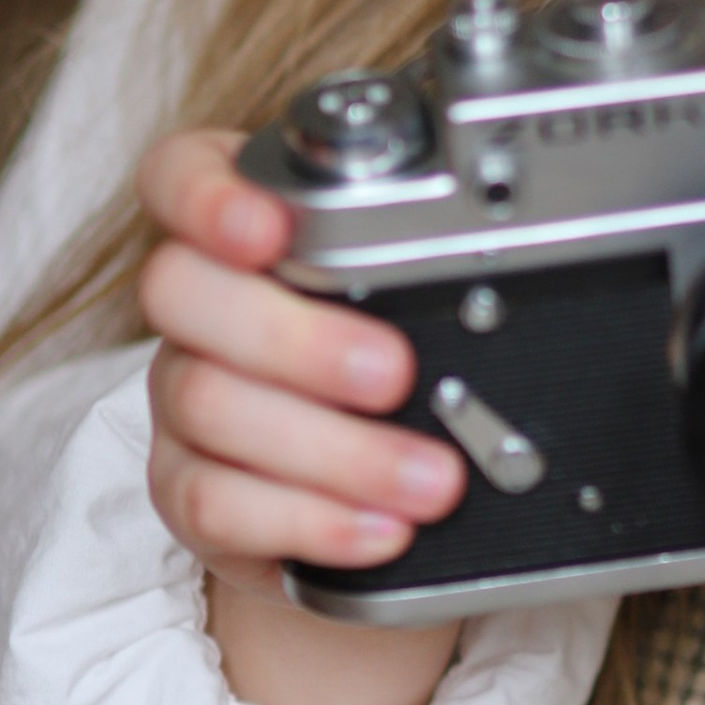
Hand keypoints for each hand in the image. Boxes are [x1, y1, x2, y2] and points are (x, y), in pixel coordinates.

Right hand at [137, 129, 465, 704]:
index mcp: (240, 230)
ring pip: (209, 403)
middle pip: (182, 291)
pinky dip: (310, 520)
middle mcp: (197, 307)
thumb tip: (523, 258)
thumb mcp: (414, 286)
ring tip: (433, 480)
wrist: (365, 479)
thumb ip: (426, 256)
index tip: (268, 228)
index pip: (181, 176)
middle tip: (396, 374)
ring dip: (336, 448)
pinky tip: (381, 528)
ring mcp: (182, 396)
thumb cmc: (397, 351)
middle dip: (296, 336)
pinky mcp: (187, 490)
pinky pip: (217, 504)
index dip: (208, 196)